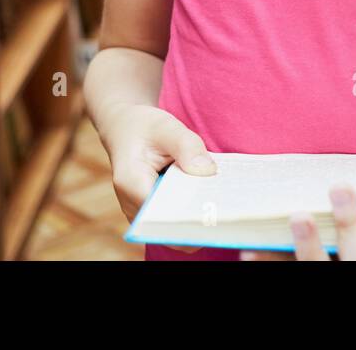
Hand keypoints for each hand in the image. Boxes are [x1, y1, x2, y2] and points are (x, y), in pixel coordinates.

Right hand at [96, 103, 215, 250]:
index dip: (188, 217)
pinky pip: (174, 219)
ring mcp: (142, 213)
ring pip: (172, 228)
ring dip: (197, 218)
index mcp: (132, 183)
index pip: (162, 213)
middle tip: (229, 210)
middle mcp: (133, 206)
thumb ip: (187, 146)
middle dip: (197, 221)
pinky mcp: (153, 213)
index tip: (215, 211)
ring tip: (224, 205)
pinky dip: (192, 211)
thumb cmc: (145, 128)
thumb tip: (208, 172)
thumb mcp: (166, 127)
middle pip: (169, 226)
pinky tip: (213, 199)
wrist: (126, 129)